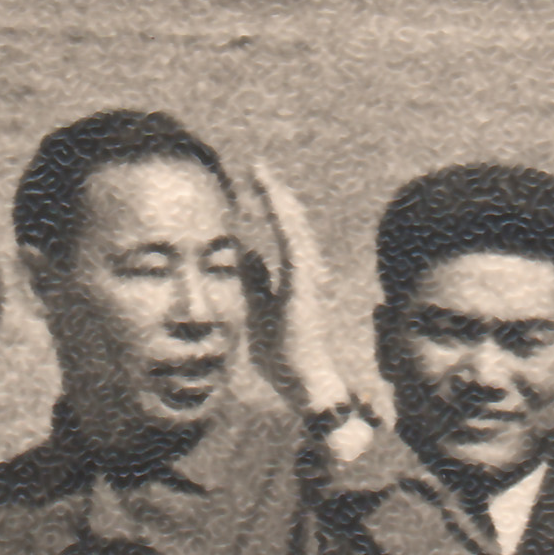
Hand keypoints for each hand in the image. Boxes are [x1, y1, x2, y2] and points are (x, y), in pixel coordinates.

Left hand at [236, 157, 357, 421]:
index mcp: (296, 279)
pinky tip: (271, 195)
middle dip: (274, 194)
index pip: (283, 234)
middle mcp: (308, 273)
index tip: (254, 185)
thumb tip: (244, 252)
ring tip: (260, 173)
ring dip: (277, 197)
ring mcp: (309, 277)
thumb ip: (254, 282)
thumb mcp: (257, 311)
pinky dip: (281, 216)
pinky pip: (292, 241)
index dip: (271, 208)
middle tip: (256, 167)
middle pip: (291, 223)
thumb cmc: (283, 357)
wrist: (304, 386)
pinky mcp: (304, 283)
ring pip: (293, 226)